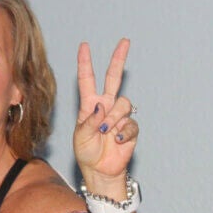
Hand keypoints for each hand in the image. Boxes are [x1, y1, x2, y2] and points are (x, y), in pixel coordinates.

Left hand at [73, 38, 138, 184]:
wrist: (100, 170)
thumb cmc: (86, 152)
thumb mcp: (81, 136)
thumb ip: (89, 121)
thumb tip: (101, 106)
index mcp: (89, 105)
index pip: (87, 79)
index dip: (85, 62)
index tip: (84, 45)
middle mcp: (105, 106)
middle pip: (114, 78)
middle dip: (119, 59)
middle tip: (124, 41)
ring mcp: (118, 116)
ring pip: (123, 103)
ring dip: (114, 118)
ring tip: (106, 132)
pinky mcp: (130, 128)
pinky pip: (131, 123)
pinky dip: (124, 132)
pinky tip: (117, 140)